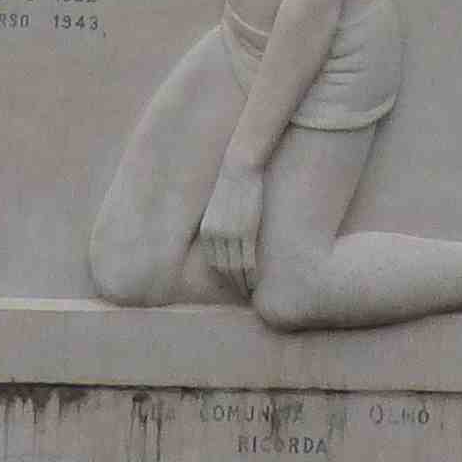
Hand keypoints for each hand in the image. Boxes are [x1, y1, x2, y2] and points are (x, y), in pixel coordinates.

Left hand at [196, 158, 264, 293]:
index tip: (231, 287)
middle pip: (224, 270)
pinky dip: (251, 275)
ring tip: (249, 294)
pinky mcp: (246, 231)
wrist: (239, 166)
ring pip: (235, 269)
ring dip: (242, 284)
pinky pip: (248, 261)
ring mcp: (231, 235)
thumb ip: (218, 227)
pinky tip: (255, 283)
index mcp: (207, 232)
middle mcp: (215, 236)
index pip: (214, 264)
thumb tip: (225, 241)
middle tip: (241, 296)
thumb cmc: (231, 185)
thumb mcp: (218, 209)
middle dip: (232, 285)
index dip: (223, 278)